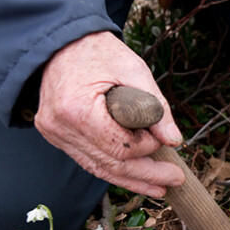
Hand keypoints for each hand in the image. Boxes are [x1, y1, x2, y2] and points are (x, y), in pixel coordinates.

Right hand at [35, 31, 184, 196]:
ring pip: (98, 168)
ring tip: (159, 187)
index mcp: (77, 109)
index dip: (146, 147)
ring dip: (131, 179)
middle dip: (145, 174)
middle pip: (109, 164)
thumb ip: (155, 105)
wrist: (60, 42)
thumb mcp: (134, 70)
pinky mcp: (56, 135)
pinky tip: (135, 177)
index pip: (119, 146)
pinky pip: (88, 159)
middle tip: (175, 179)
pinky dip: (112, 168)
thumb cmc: (97, 50)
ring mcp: (54, 134)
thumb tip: (174, 140)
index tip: (163, 138)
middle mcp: (60, 127)